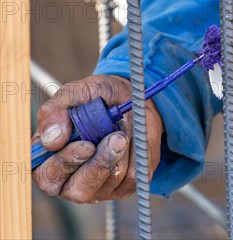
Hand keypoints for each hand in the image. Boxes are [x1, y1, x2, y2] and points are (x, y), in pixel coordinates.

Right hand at [33, 75, 163, 202]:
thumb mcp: (76, 92)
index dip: (66, 163)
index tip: (87, 145)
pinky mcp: (123, 186)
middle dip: (99, 163)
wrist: (132, 99)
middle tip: (116, 137)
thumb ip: (56, 111)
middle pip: (79, 191)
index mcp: (48, 159)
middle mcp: (69, 180)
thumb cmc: (98, 98)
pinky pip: (131, 179)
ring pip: (109, 182)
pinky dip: (135, 156)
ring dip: (121, 153)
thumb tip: (51, 140)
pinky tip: (132, 140)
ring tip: (122, 131)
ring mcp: (98, 186)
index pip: (47, 177)